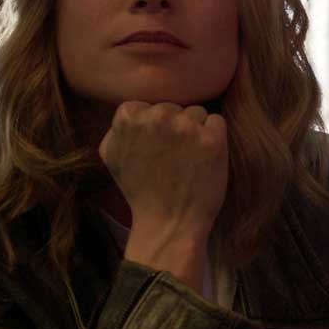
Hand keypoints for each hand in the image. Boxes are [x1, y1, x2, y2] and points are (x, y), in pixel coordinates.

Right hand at [99, 102, 227, 291]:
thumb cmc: (141, 191)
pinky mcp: (213, 139)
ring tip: (186, 161)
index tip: (153, 150)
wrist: (170, 222)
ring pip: (196, 113)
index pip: (148, 106)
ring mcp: (187, 127)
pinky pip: (217, 122)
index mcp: (129, 117)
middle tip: (171, 158)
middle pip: (174, 107)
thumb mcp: (112, 155)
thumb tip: (134, 108)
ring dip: (195, 132)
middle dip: (174, 128)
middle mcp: (158, 116)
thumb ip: (118, 126)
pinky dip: (214, 138)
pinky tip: (203, 160)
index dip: (153, 128)